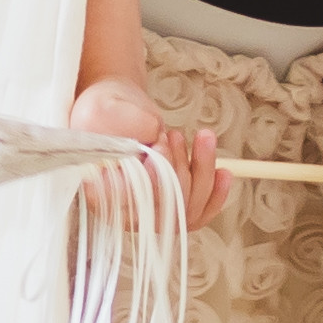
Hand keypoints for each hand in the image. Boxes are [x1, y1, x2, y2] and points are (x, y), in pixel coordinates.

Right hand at [68, 74, 228, 228]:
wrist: (114, 112)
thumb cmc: (104, 110)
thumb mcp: (103, 108)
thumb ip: (123, 124)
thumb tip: (153, 136)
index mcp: (98, 193)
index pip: (132, 203)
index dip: (153, 179)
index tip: (159, 145)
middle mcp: (124, 212)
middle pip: (164, 208)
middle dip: (179, 168)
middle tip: (172, 136)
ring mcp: (151, 213)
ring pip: (186, 209)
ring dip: (202, 171)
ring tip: (201, 137)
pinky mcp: (171, 207)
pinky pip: (199, 211)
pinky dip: (215, 192)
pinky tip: (223, 172)